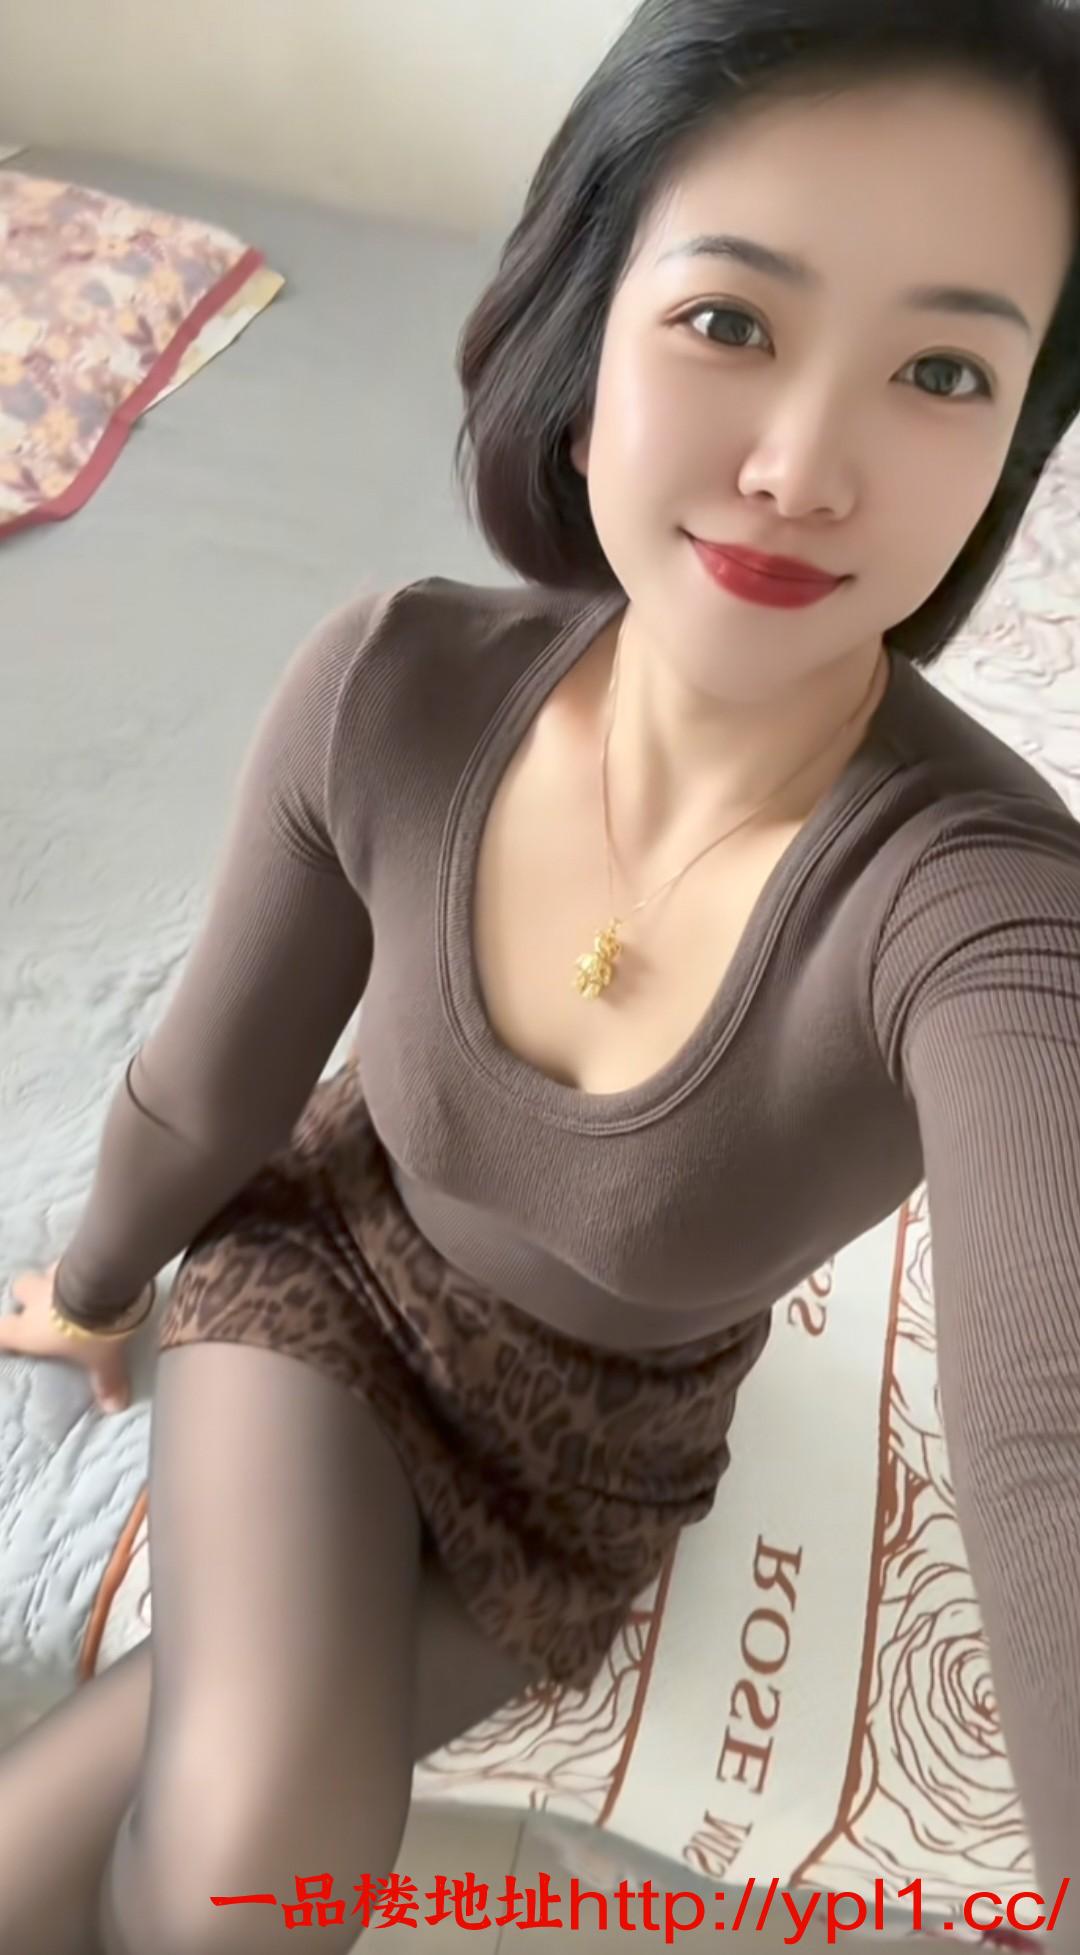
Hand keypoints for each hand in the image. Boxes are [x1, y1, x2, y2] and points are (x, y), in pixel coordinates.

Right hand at [0, 1262, 142, 1414]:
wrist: (105, 1283)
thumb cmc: (91, 1330)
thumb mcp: (101, 1358)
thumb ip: (106, 1380)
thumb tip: (115, 1408)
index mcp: (30, 1329)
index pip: (1, 1332)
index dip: (0, 1336)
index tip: (4, 1338)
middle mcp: (35, 1298)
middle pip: (20, 1290)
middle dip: (29, 1296)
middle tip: (45, 1306)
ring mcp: (53, 1271)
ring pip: (46, 1272)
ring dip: (57, 1279)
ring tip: (76, 1287)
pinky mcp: (75, 1252)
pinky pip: (72, 1258)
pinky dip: (80, 1264)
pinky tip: (94, 1269)